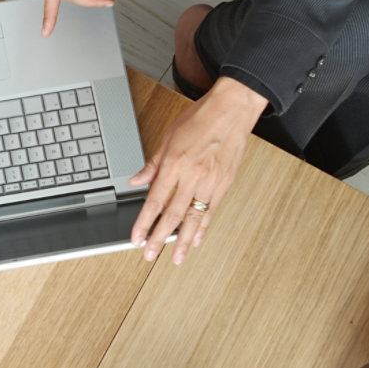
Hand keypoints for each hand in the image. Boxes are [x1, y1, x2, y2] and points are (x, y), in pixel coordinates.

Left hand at [129, 76, 266, 263]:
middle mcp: (192, 176)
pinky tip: (197, 240)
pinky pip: (212, 211)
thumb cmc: (200, 118)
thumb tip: (136, 181)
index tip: (137, 238)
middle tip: (150, 255)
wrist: (231, 110)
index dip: (144, 223)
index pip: (154, 201)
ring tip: (176, 258)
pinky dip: (204, 227)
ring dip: (184, 241)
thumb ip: (153, 164)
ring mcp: (211, 181)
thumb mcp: (168, 137)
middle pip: (173, 215)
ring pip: (194, 218)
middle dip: (160, 238)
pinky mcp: (225, 183)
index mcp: (174, 163)